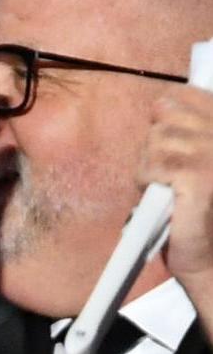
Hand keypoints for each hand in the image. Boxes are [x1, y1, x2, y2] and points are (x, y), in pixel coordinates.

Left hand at [143, 85, 212, 323]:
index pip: (190, 97)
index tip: (167, 139)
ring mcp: (212, 154)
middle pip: (165, 119)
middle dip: (155, 150)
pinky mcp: (200, 176)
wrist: (210, 257)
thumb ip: (183, 131)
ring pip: (156, 142)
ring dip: (150, 169)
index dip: (169, 112)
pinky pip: (153, 166)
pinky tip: (162, 200)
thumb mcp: (193, 162)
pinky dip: (147, 183)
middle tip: (168, 178)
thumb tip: (160, 103)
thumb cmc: (198, 209)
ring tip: (167, 190)